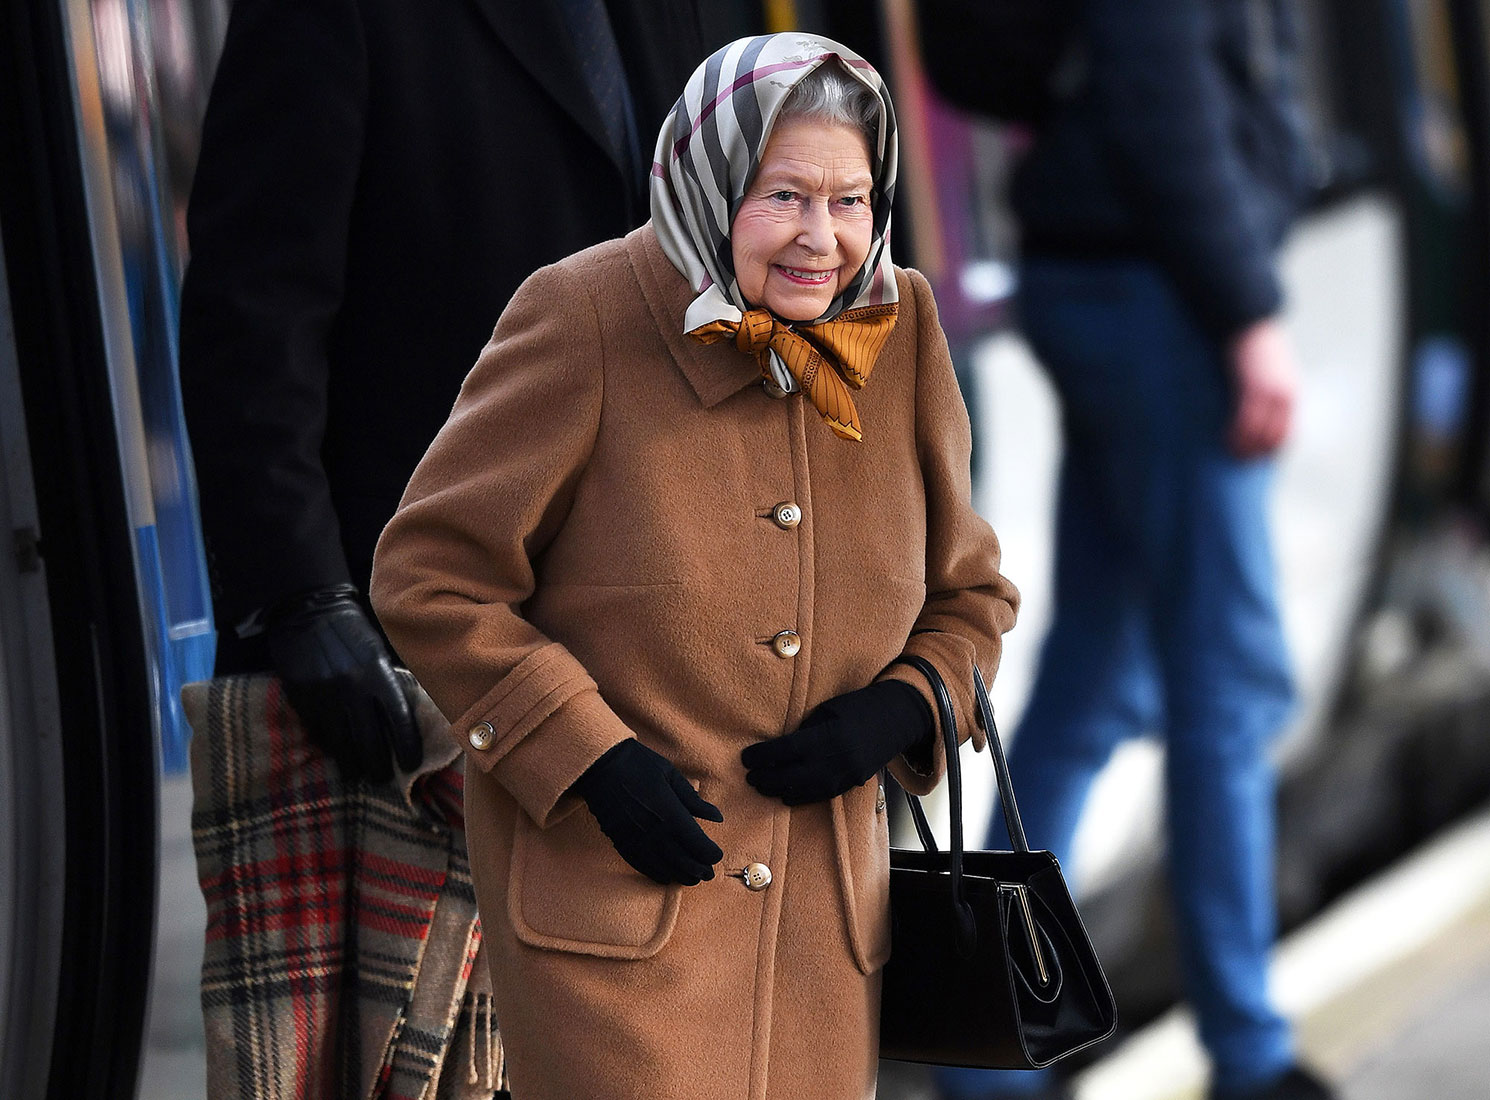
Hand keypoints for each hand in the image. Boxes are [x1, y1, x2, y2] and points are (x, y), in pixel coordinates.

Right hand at [265, 584, 422, 782]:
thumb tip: (403, 720)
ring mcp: (325, 695)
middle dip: (378, 766)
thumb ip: (389, 683)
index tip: (411, 765)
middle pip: (370, 741)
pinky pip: (319, 732)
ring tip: (358, 773)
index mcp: (379, 673)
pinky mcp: (301, 698)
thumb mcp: (379, 653)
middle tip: (382, 779)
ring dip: (351, 764)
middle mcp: (353, 688)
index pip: (400, 721)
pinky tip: (337, 753)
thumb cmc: (352, 632)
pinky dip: (330, 746)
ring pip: (342, 744)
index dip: (408, 748)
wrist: (307, 610)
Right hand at [569, 740, 723, 884]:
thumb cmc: (639, 764)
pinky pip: (642, 866)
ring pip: (665, 869)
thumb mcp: (671, 776)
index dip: (711, 855)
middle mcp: (655, 833)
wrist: (600, 765)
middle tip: (709, 874)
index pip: (699, 846)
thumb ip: (694, 801)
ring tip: (692, 878)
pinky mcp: (621, 842)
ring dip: (681, 877)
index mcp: (671, 814)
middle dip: (700, 871)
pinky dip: (657, 874)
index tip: (716, 855)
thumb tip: (717, 818)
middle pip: (684, 863)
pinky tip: (665, 876)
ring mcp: (636, 840)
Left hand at [742, 680, 932, 805]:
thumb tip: (777, 747)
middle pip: (792, 776)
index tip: (745, 758)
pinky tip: (785, 795)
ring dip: (779, 790)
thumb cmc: (856, 707)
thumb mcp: (826, 711)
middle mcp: (837, 759)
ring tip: (762, 787)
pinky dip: (800, 797)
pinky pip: (821, 795)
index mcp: (828, 735)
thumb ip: (804, 730)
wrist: (895, 719)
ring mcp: (846, 775)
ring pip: (805, 790)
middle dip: (766, 777)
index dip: (762, 756)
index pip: (786, 750)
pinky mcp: (852, 783)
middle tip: (749, 776)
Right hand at [1227, 317, 1297, 457]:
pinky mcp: (1253, 389)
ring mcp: (1271, 394)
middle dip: (1258, 454)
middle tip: (1239, 462)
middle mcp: (1286, 397)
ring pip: (1260, 434)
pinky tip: (1225, 440)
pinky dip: (1236, 436)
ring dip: (1245, 449)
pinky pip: (1245, 422)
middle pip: (1275, 438)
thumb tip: (1256, 411)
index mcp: (1292, 394)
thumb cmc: (1255, 347)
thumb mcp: (1269, 372)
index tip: (1256, 460)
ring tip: (1230, 453)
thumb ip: (1268, 392)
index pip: (1288, 434)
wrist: (1251, 322)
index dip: (1272, 452)